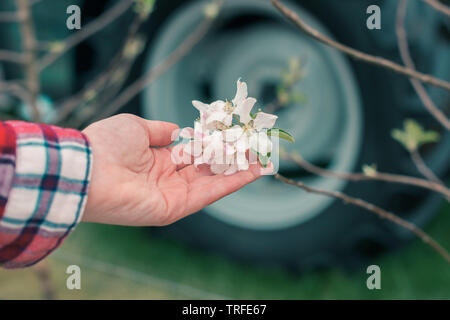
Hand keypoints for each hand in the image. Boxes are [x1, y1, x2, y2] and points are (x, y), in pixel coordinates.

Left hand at [81, 114, 264, 225]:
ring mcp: (172, 195)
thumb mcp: (136, 127)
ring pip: (212, 182)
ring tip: (261, 158)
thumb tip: (178, 130)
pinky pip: (208, 194)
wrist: (88, 168)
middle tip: (255, 147)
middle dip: (231, 158)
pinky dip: (231, 183)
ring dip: (237, 171)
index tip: (233, 136)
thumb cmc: (107, 144)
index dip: (214, 146)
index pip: (193, 155)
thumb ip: (161, 130)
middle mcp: (166, 179)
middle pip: (206, 169)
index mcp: (156, 161)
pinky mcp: (174, 208)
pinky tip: (250, 172)